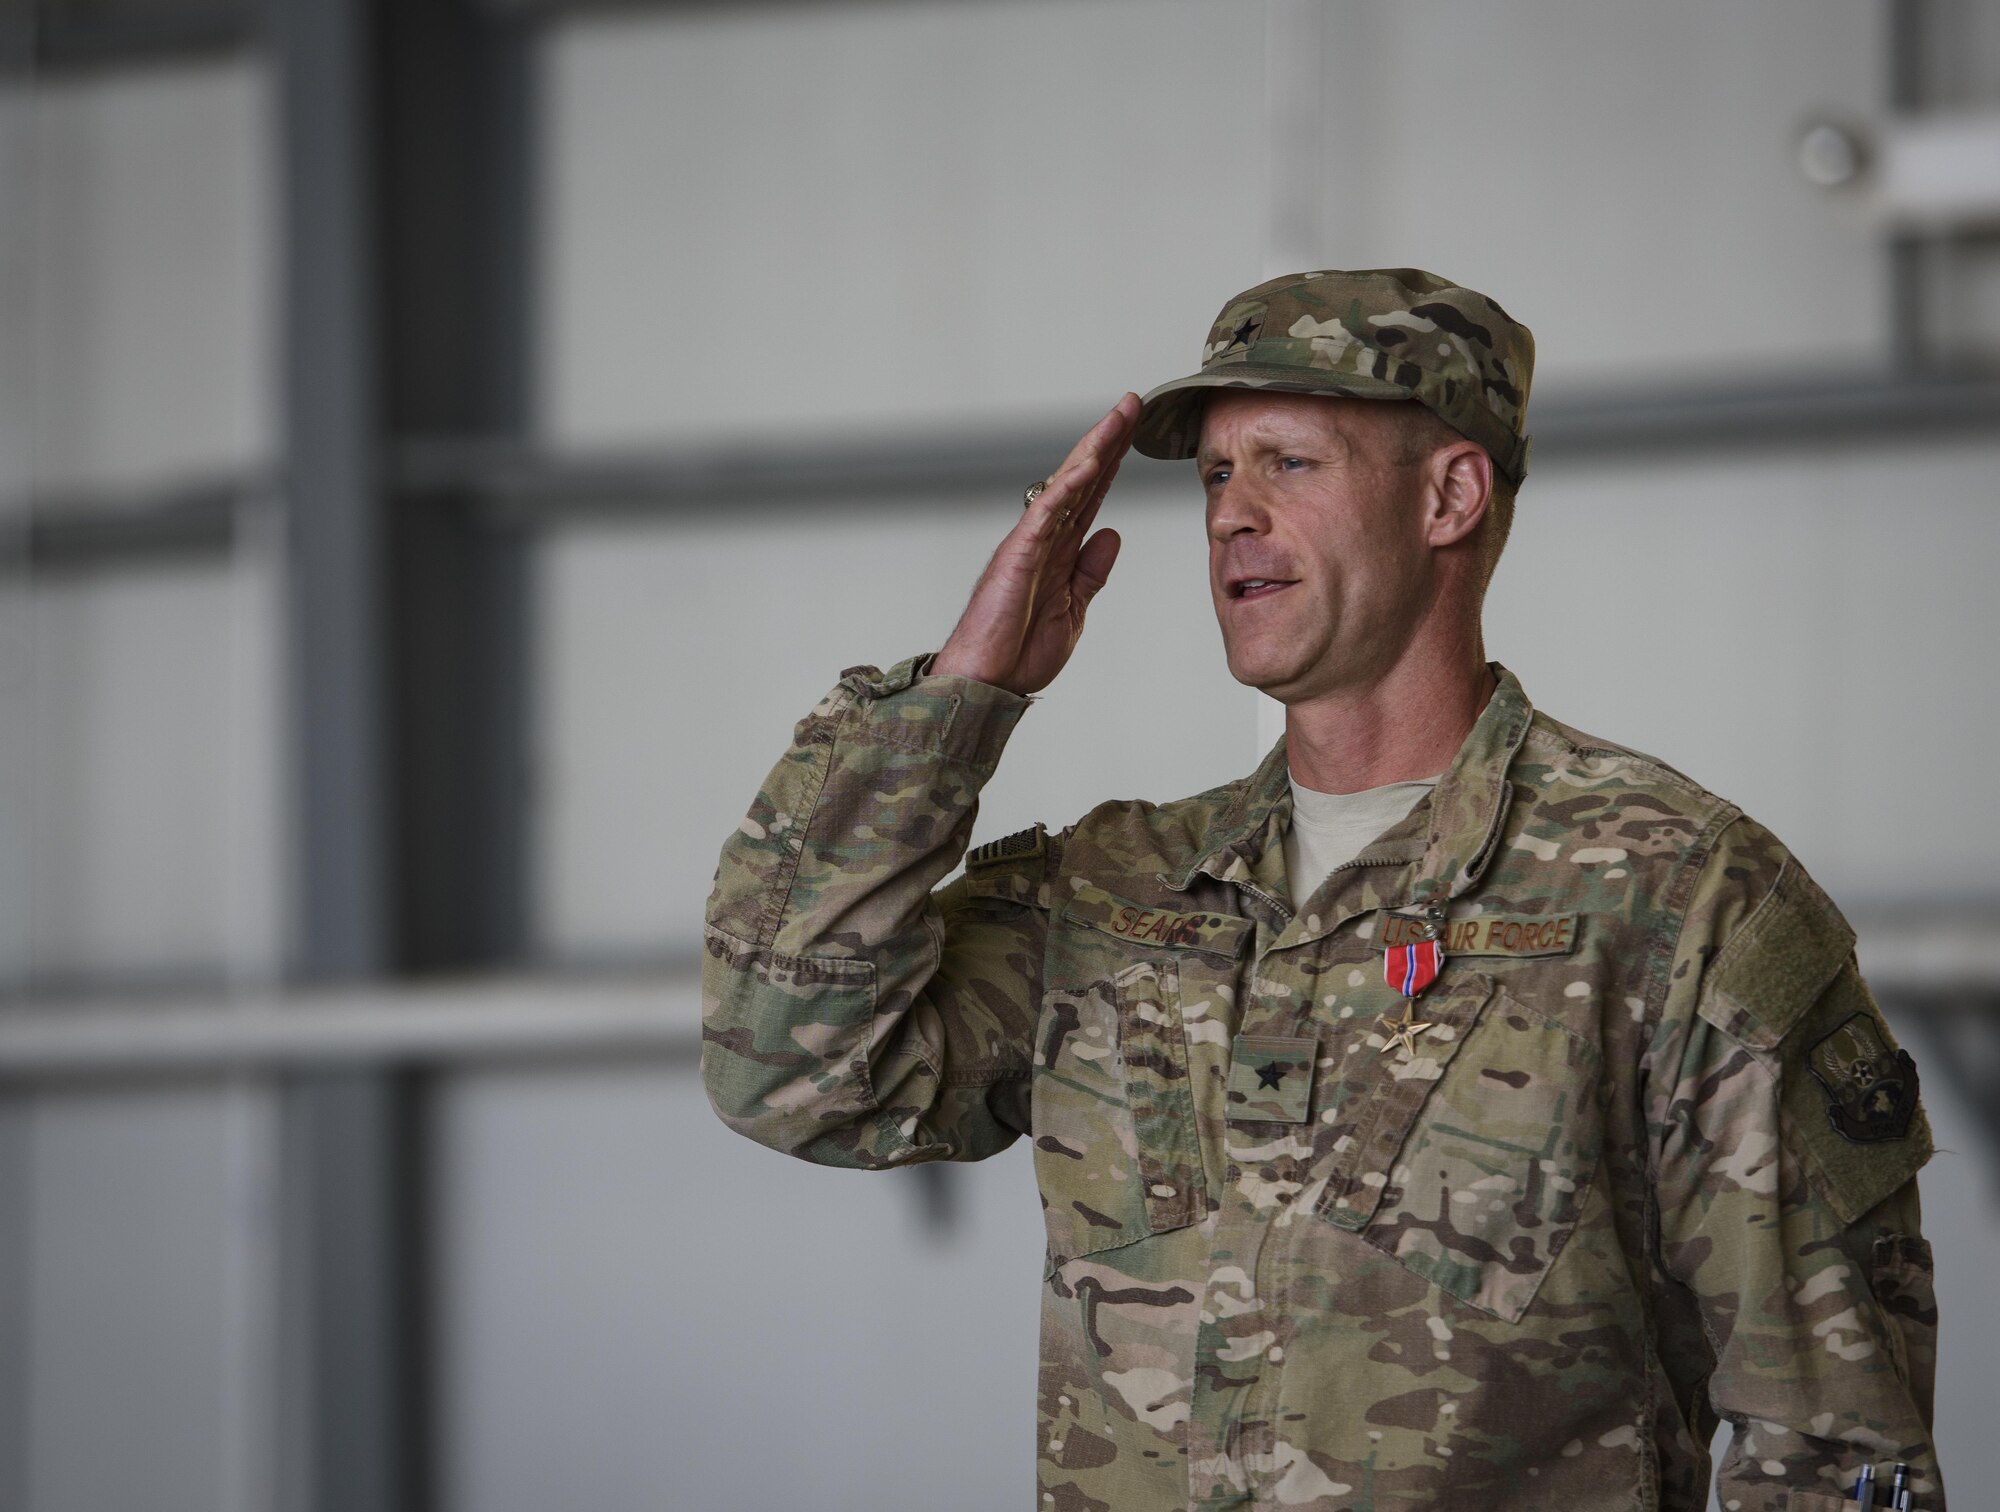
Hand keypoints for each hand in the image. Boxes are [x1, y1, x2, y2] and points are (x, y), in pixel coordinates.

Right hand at [931, 394, 1139, 695]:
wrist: (987, 683)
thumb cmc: (1019, 651)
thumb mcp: (1074, 610)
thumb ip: (1090, 572)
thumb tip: (1112, 534)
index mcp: (1058, 550)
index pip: (1091, 495)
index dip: (1113, 461)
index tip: (1134, 429)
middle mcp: (1044, 538)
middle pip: (1081, 478)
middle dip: (1108, 439)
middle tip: (1132, 403)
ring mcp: (1029, 544)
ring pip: (1065, 486)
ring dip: (1093, 450)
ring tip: (1118, 418)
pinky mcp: (1017, 557)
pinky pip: (1045, 516)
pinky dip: (1067, 489)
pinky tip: (1089, 464)